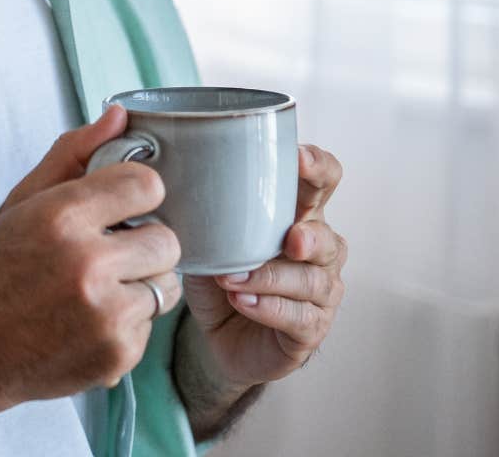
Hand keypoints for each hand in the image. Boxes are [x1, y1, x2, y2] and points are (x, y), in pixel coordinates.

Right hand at [0, 104, 185, 411]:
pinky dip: (127, 325)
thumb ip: (73, 153)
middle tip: (109, 255)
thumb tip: (118, 116)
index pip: (147, 185)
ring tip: (99, 290)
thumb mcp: (22, 202)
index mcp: (62, 216)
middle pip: (167, 240)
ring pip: (166, 285)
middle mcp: (86, 264)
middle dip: (142, 245)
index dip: (136, 195)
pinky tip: (89, 322)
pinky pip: (151, 327)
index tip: (122, 207)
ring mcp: (105, 314)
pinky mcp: (117, 354)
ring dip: (140, 286)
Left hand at [179, 143, 346, 386]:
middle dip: (310, 236)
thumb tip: (170, 184)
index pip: (324, 182)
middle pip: (328, 236)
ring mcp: (321, 291)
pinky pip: (301, 317)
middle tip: (290, 240)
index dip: (319, 167)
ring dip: (271, 278)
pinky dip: (270, 308)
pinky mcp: (312, 328)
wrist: (223, 340)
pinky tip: (244, 302)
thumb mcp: (208, 243)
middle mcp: (318, 251)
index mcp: (298, 216)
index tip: (298, 158)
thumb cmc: (222, 282)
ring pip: (312, 280)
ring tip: (232, 280)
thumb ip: (205, 216)